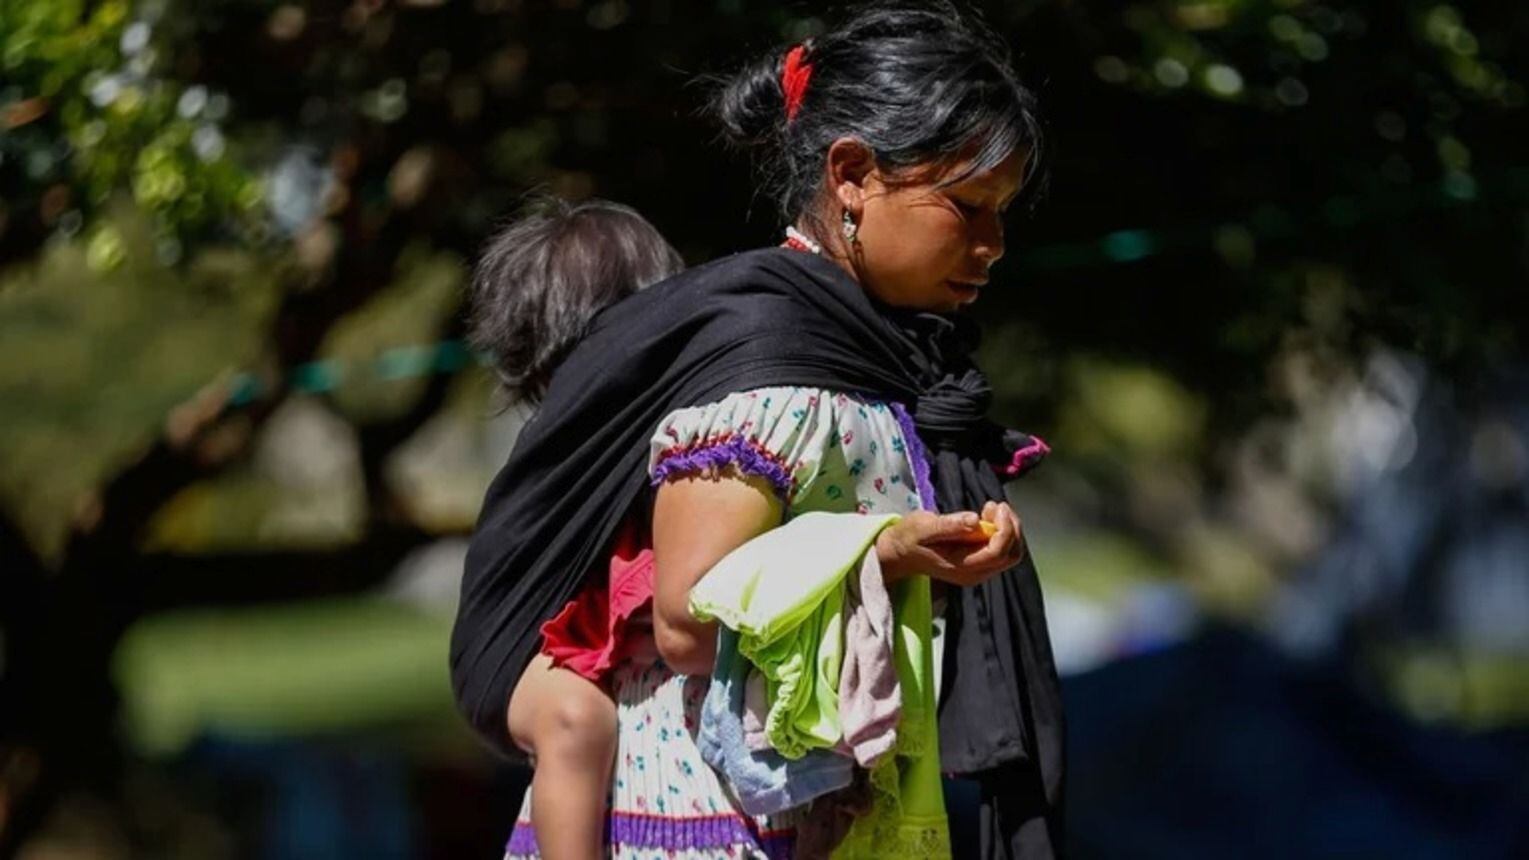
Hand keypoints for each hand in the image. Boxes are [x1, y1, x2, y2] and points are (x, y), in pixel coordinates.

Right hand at [875, 501, 1024, 586]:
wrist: (901, 552)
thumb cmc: (910, 538)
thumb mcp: (923, 527)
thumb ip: (949, 525)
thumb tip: (974, 520)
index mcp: (962, 566)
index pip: (998, 552)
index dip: (1005, 529)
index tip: (996, 506)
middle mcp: (974, 573)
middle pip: (1011, 555)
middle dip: (1011, 528)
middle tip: (996, 507)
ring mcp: (978, 570)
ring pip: (1010, 553)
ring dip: (1008, 528)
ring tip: (990, 509)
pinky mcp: (979, 563)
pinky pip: (1002, 550)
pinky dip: (1002, 531)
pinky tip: (987, 517)